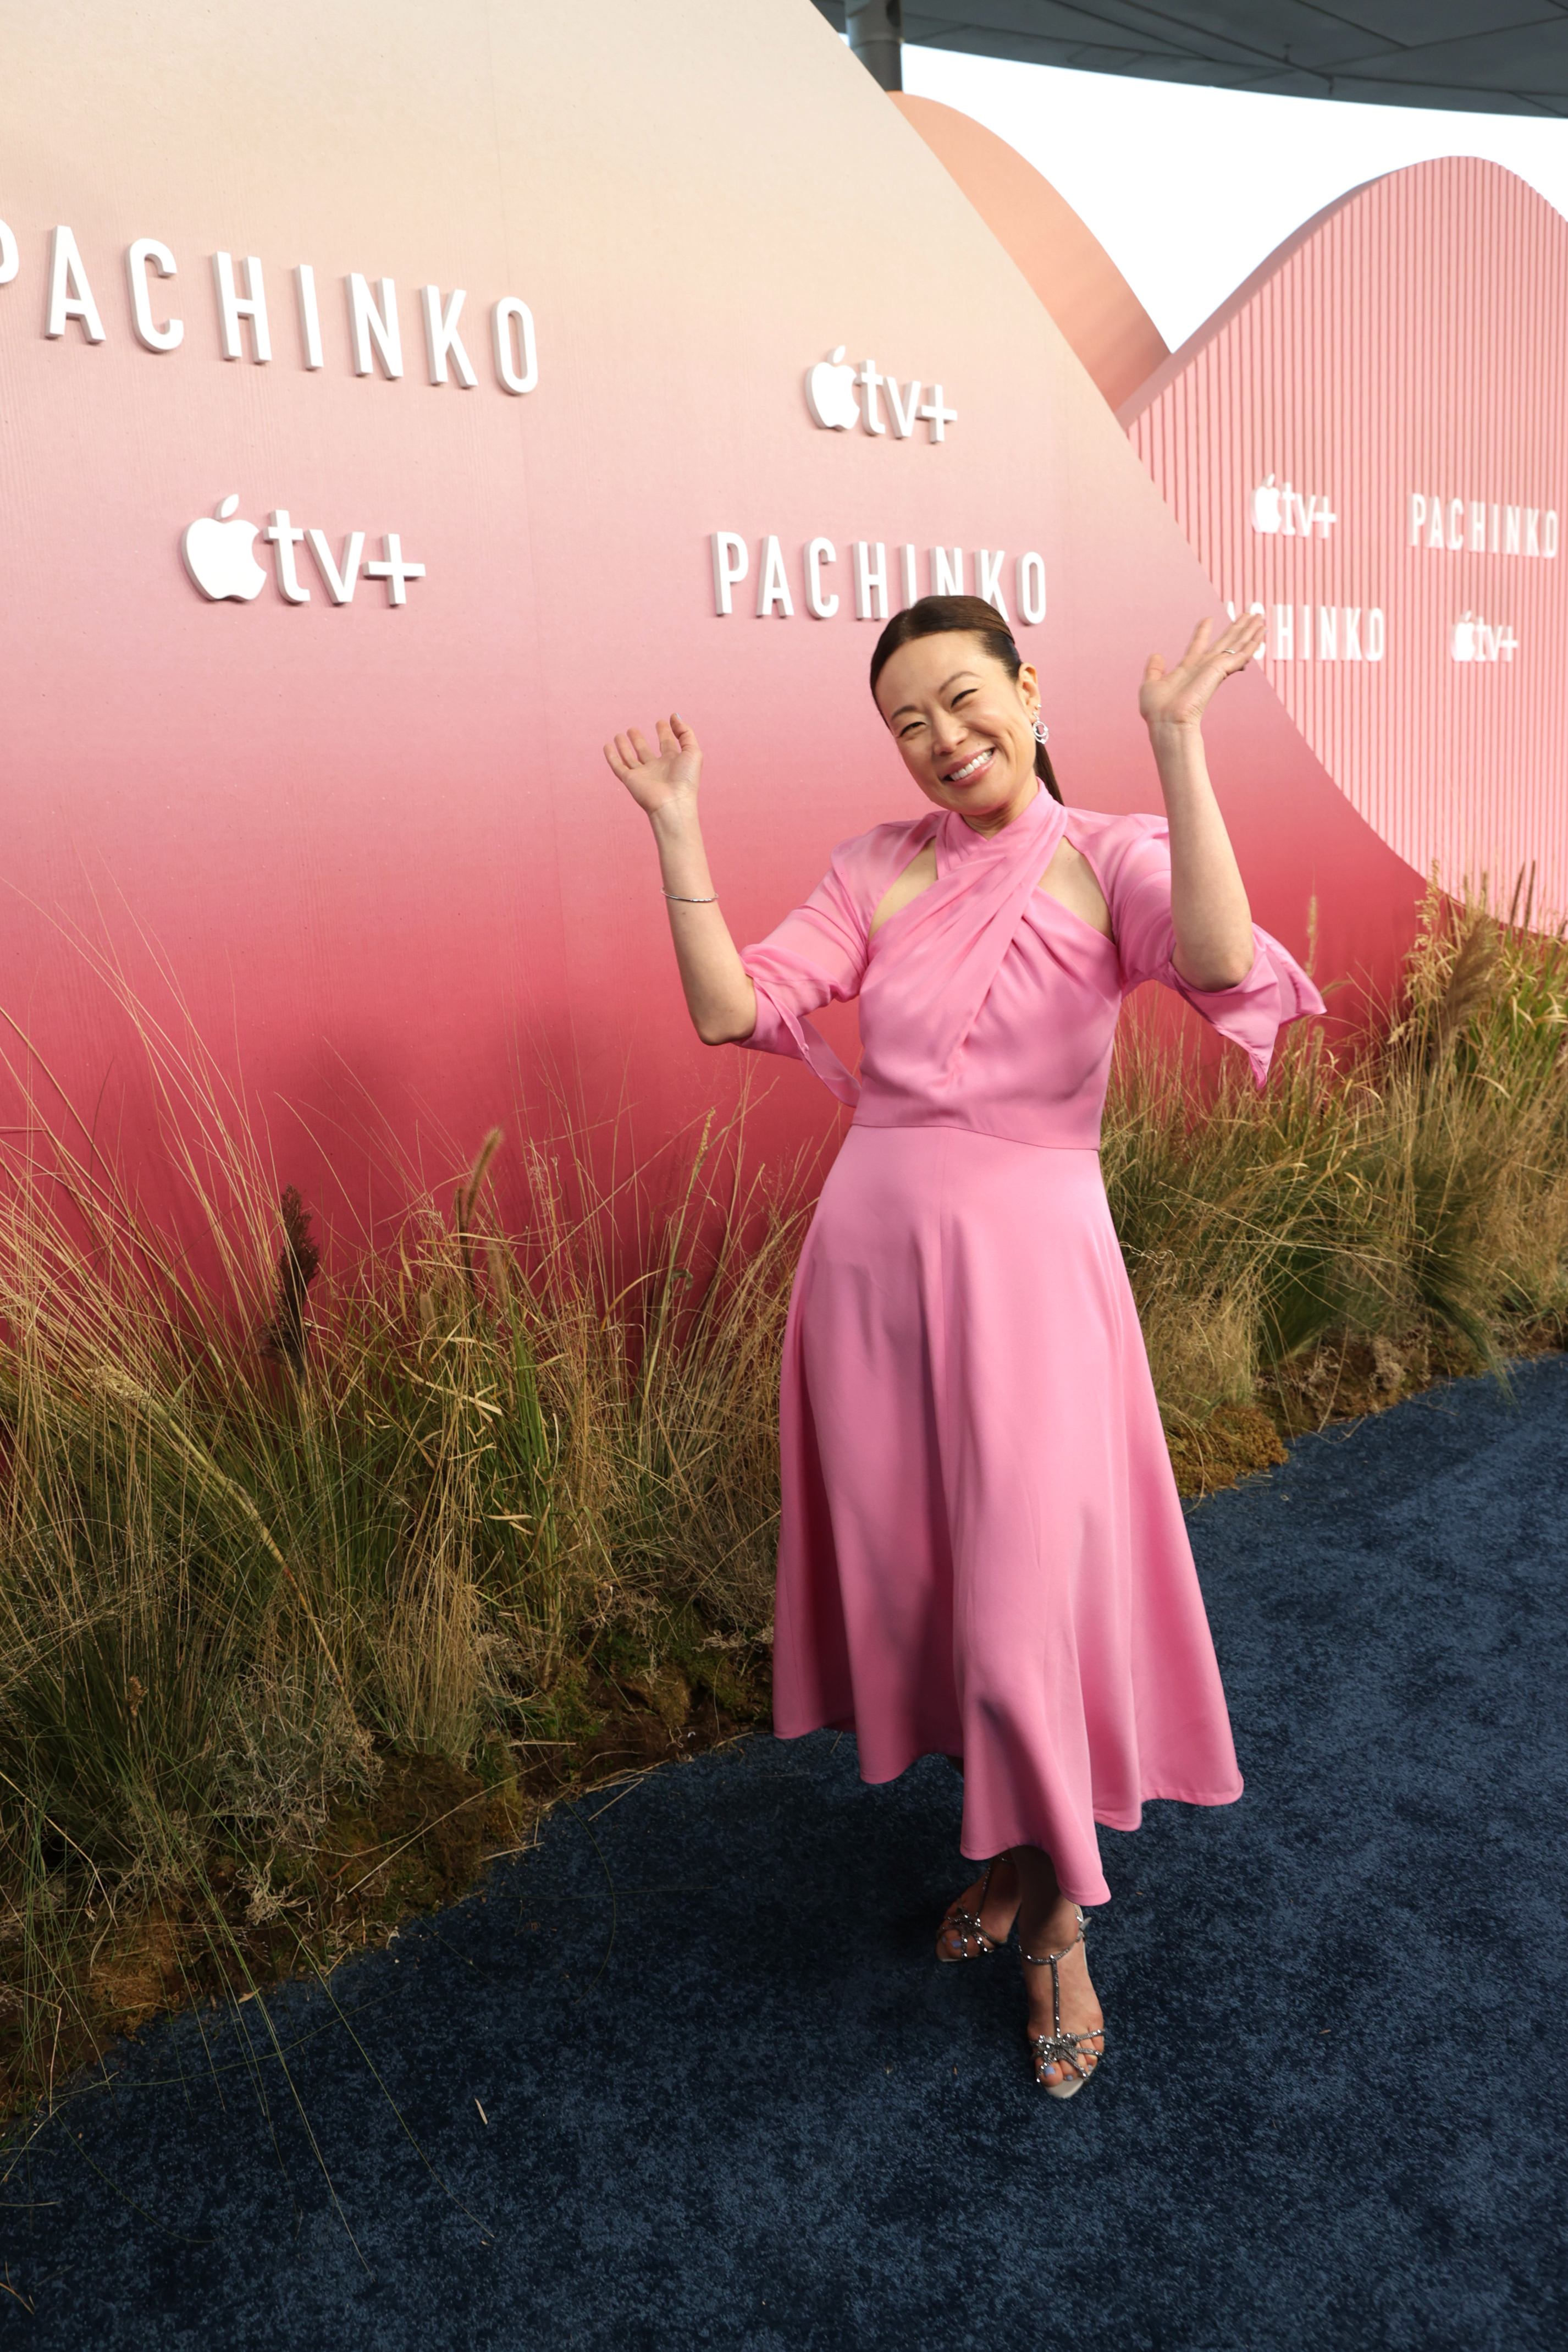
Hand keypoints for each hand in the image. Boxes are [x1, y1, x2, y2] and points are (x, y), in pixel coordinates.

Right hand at [603, 713, 701, 820]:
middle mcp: (657, 768)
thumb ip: (685, 732)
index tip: (662, 722)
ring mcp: (643, 775)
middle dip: (639, 740)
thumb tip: (674, 716)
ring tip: (620, 734)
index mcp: (673, 762)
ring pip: (630, 758)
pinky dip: (611, 757)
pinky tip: (607, 746)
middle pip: (645, 751)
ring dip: (624, 746)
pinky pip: (618, 767)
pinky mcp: (630, 780)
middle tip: (633, 729)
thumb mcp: (693, 751)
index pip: (667, 744)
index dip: (665, 732)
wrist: (672, 804)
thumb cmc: (686, 780)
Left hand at [1139, 613, 1263, 733]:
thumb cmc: (1158, 710)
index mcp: (1187, 668)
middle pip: (1225, 642)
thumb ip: (1154, 669)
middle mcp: (1204, 667)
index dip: (1203, 631)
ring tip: (1259, 617)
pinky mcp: (1221, 670)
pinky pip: (1241, 654)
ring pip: (1237, 645)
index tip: (1208, 618)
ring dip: (1249, 631)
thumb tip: (1156, 655)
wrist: (1167, 720)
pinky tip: (1261, 634)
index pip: (1198, 645)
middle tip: (1248, 615)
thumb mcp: (1150, 685)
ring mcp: (1214, 669)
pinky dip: (1252, 644)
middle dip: (1237, 628)